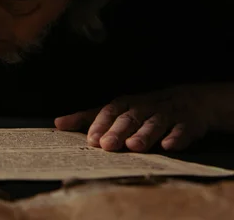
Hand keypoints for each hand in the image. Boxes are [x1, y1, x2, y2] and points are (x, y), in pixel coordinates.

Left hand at [54, 86, 210, 151]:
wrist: (190, 101)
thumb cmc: (144, 108)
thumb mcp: (116, 110)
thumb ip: (88, 118)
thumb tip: (57, 124)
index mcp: (125, 104)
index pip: (109, 112)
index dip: (99, 124)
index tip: (89, 139)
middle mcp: (144, 107)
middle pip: (129, 118)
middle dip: (117, 131)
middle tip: (106, 145)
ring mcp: (166, 114)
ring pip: (154, 123)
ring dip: (144, 134)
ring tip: (134, 146)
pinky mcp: (188, 123)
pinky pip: (182, 130)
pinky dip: (177, 137)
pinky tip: (169, 146)